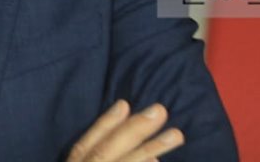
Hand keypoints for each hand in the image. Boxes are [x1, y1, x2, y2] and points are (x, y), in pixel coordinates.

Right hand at [65, 99, 184, 161]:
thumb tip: (123, 123)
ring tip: (175, 135)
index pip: (84, 146)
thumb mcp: (85, 160)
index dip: (103, 125)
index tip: (123, 104)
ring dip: (150, 150)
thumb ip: (97, 151)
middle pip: (104, 153)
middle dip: (132, 131)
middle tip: (160, 110)